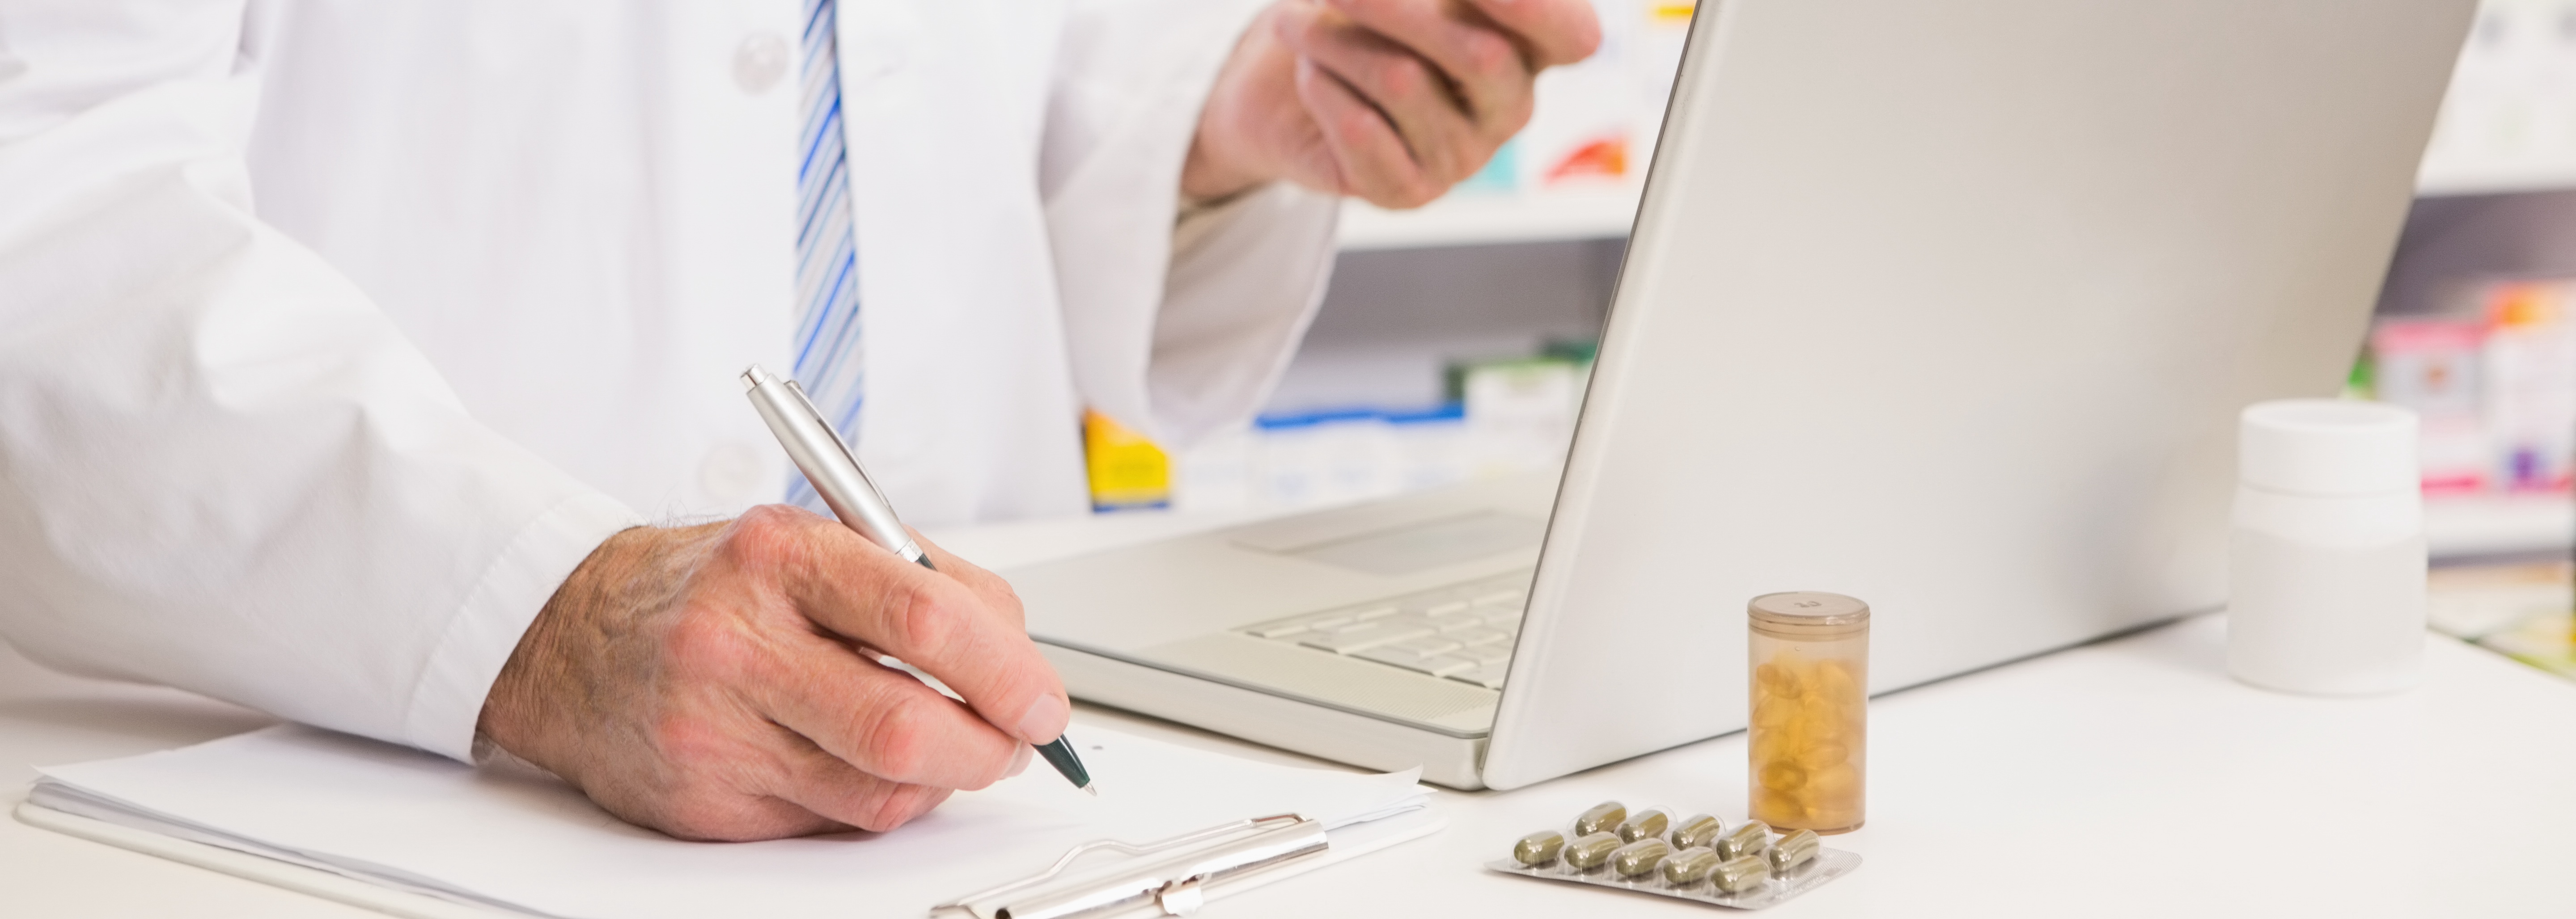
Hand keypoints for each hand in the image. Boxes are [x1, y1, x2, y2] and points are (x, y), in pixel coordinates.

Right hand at [476, 506, 1067, 840]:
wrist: (571, 637)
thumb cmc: (714, 586)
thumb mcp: (814, 541)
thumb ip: (926, 585)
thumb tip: (1019, 663)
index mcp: (779, 556)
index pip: (925, 619)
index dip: (1008, 671)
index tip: (1044, 699)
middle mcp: (738, 643)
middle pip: (906, 727)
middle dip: (990, 744)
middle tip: (1017, 738)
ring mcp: (716, 731)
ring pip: (882, 792)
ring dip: (945, 780)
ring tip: (950, 746)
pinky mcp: (707, 803)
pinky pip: (836, 822)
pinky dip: (879, 801)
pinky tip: (870, 764)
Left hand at [1186, 0, 1601, 207]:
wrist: (1281, 91)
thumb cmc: (1351, 16)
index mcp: (1527, 47)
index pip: (1573, 35)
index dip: (1537, 8)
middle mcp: (1509, 105)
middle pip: (1482, 53)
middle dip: (1398, 7)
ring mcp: (1464, 156)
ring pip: (1404, 81)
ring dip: (1335, 41)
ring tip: (1296, 25)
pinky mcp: (1408, 192)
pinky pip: (1362, 130)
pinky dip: (1324, 89)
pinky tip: (1313, 76)